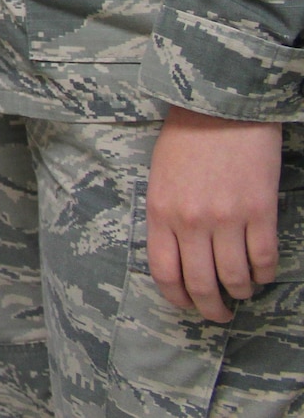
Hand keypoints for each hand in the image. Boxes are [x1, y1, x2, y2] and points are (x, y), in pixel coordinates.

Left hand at [146, 107, 282, 322]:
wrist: (222, 109)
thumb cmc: (186, 140)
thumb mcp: (159, 178)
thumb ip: (166, 217)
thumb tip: (177, 255)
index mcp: (161, 212)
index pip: (164, 272)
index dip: (176, 297)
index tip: (186, 306)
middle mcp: (191, 221)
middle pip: (200, 283)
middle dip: (210, 307)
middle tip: (218, 314)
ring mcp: (227, 218)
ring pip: (234, 276)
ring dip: (240, 292)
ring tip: (242, 292)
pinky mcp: (259, 211)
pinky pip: (263, 258)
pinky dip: (264, 273)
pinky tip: (262, 274)